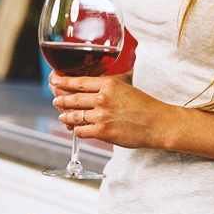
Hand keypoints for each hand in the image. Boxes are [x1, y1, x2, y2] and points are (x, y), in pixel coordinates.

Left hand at [48, 71, 176, 149]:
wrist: (158, 123)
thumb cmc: (146, 106)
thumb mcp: (126, 88)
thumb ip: (108, 88)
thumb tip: (94, 90)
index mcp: (108, 84)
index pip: (78, 82)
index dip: (63, 82)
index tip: (54, 81)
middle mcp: (102, 98)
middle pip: (73, 98)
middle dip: (61, 100)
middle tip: (55, 101)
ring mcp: (101, 115)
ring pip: (74, 115)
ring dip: (65, 116)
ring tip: (62, 116)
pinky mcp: (103, 132)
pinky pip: (81, 131)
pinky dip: (76, 130)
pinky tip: (76, 129)